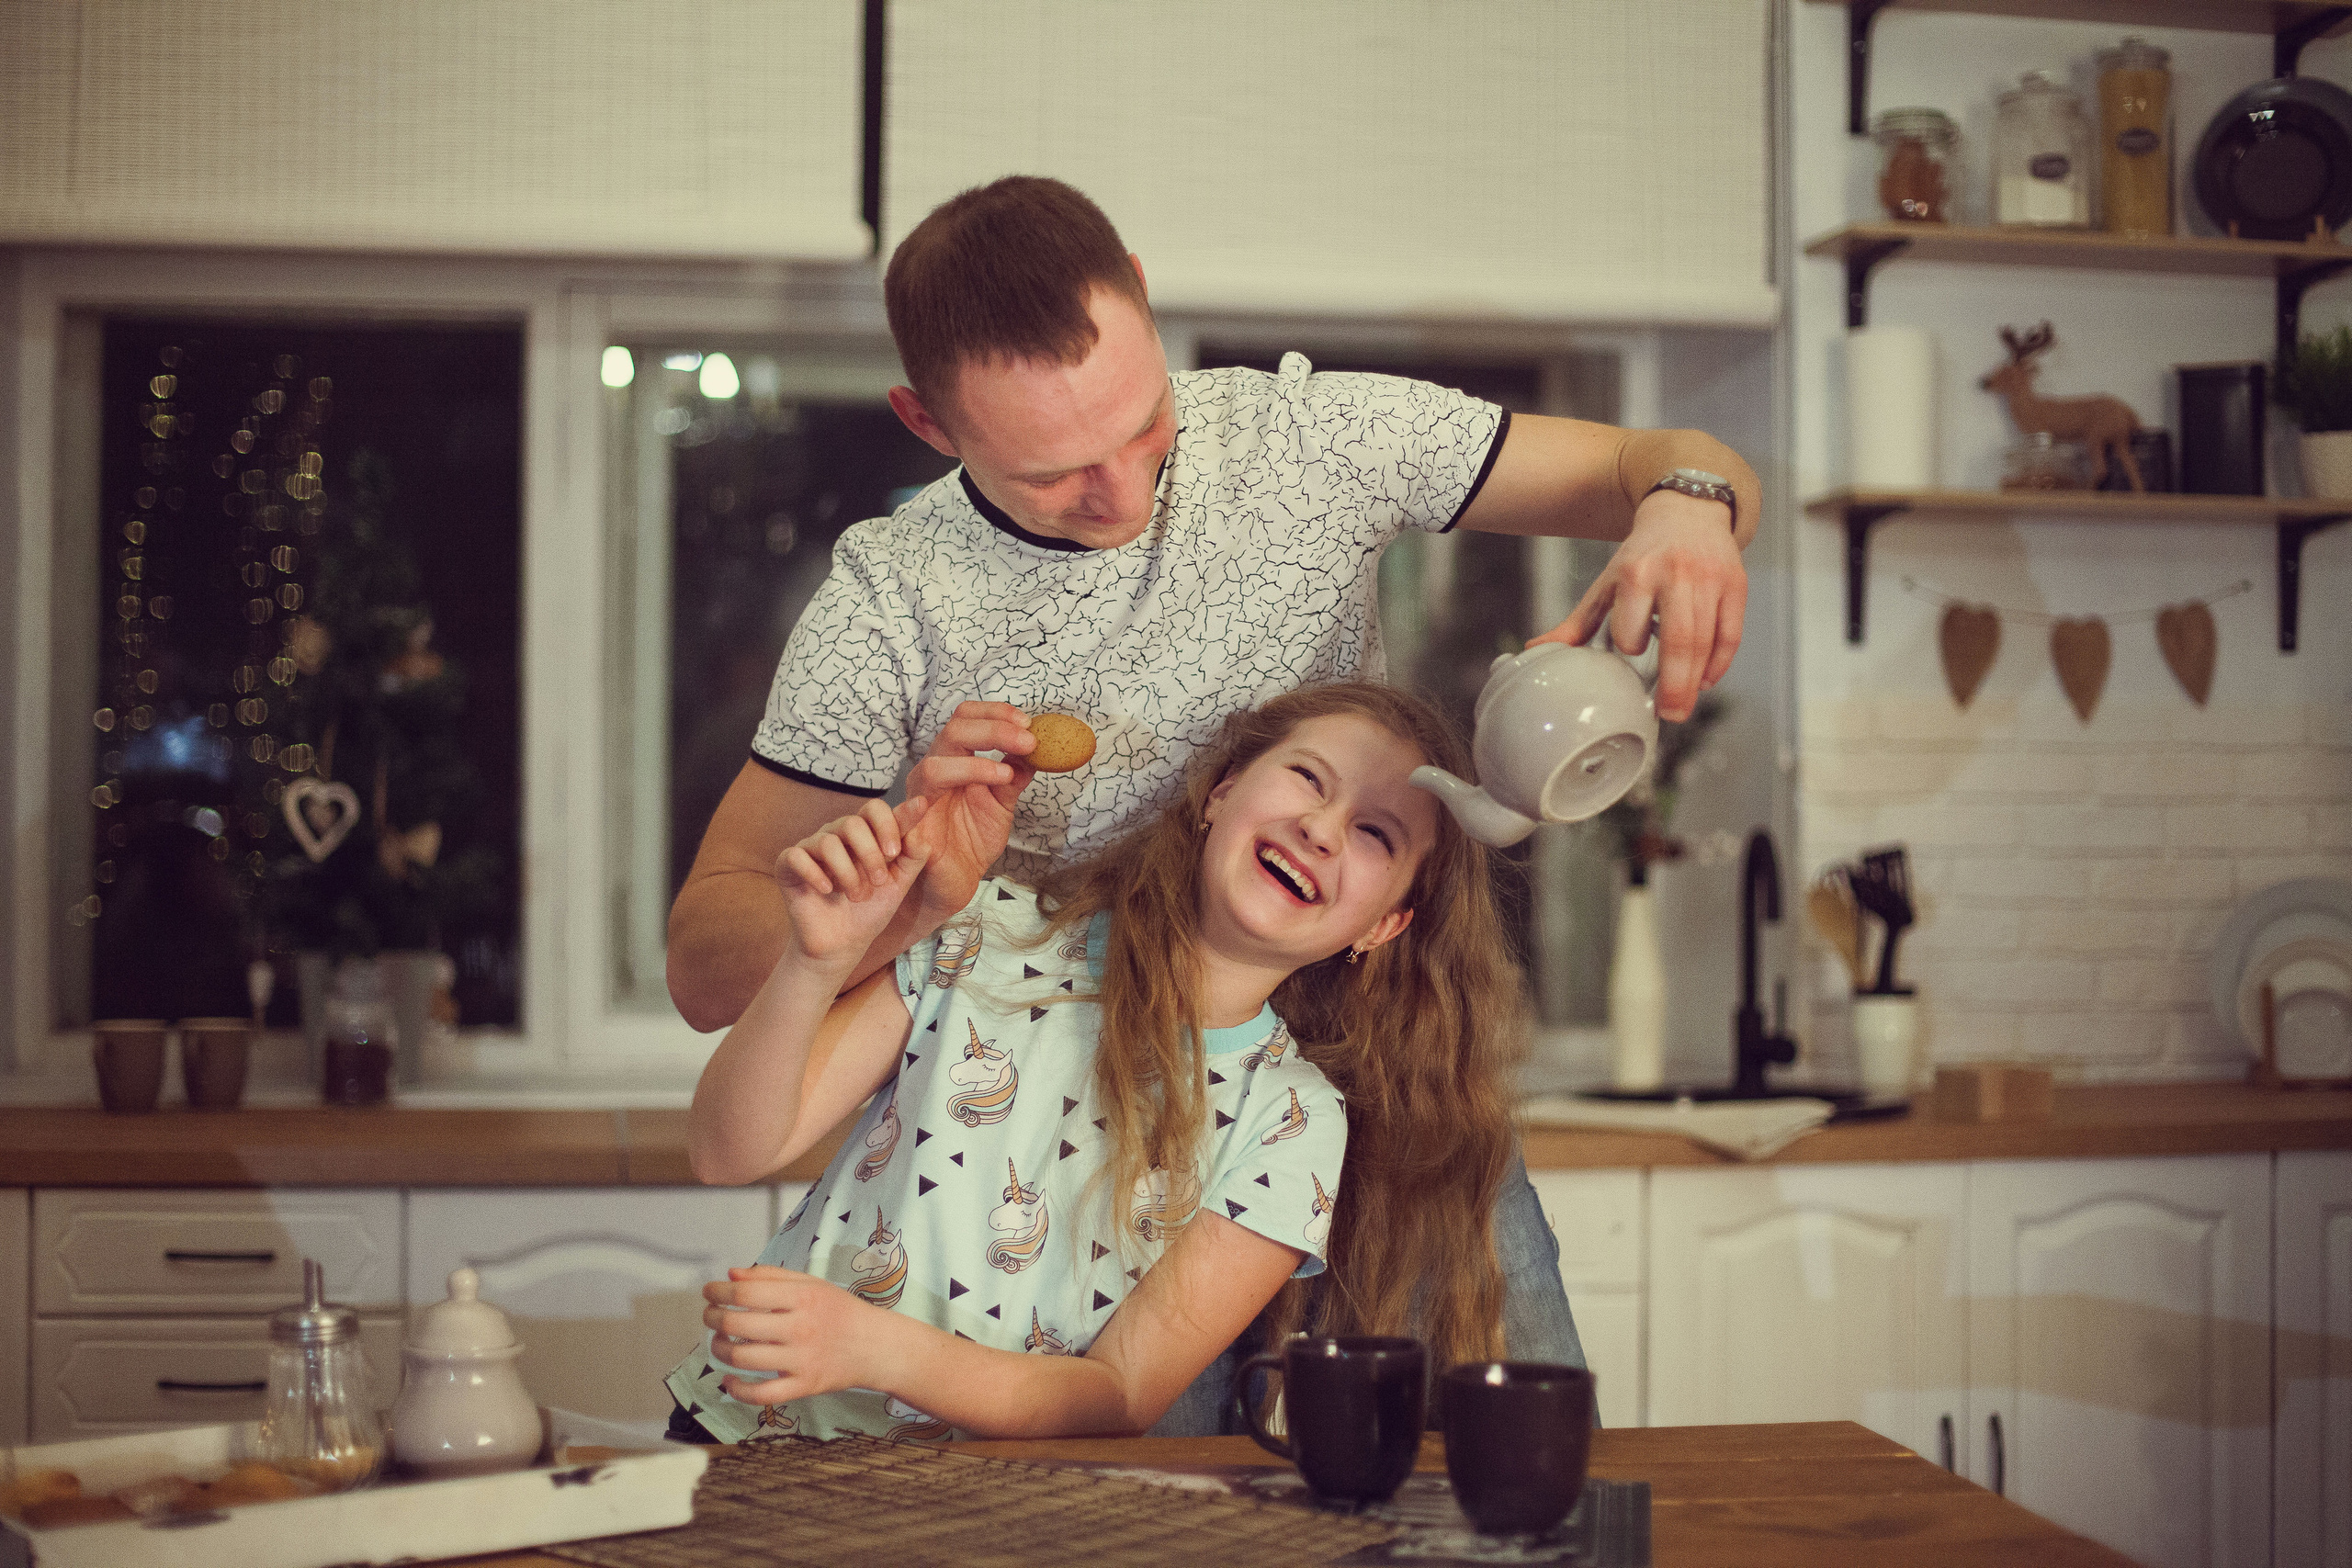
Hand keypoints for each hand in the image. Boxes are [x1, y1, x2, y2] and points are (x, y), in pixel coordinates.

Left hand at [703, 1265, 888, 1404]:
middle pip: (738, 1324)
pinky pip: (761, 1394)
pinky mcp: (804, 1386)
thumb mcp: (812, 1284)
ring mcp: (802, 1360)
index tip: (709, 1292)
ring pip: (743, 1358)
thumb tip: (731, 1274)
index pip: (747, 1292)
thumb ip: (771, 1275)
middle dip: (713, 1318)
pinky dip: (737, 1389)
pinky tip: (729, 1379)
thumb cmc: (840, 1311)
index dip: (719, 1291)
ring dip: (719, 1350)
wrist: (875, 1346)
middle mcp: (801, 1327)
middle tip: (709, 1315)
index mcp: (803, 1297)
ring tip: (719, 1342)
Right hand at [774, 799, 930, 968]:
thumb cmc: (870, 910)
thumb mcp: (899, 883)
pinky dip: (815, 874)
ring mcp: (811, 847)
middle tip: (879, 882)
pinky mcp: (788, 864)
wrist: (843, 944)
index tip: (896, 850)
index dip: (889, 822)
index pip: (875, 809)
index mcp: (864, 833)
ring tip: (855, 895)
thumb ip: (913, 854)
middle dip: (870, 854)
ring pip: (828, 842)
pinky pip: (797, 856)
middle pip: (852, 823)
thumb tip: (920, 822)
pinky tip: (827, 890)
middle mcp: (836, 834)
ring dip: (848, 873)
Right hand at [903, 702, 1036, 923]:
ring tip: (1006, 774)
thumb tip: (1038, 748)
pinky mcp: (912, 829)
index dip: (995, 712)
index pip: (966, 718)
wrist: (955, 882)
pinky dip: (950, 797)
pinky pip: (916, 809)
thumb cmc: (971, 841)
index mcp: (955, 761)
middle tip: (1028, 740)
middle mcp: (934, 772)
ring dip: (975, 765)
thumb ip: (1014, 775)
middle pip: (953, 730)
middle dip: (993, 729)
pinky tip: (979, 795)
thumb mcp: (1002, 803)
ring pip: (934, 765)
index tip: (1027, 721)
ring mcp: (921, 798)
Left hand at [1536, 490, 1746, 720]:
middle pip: (1680, 639)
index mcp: (1637, 573)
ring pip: (1707, 640)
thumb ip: (1578, 621)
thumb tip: (1538, 651)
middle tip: (1670, 714)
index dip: (1632, 644)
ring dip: (1696, 680)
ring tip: (1683, 705)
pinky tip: (1706, 679)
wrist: (1687, 511)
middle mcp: (1676, 575)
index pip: (1634, 626)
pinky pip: (1731, 634)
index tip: (1630, 653)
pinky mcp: (1736, 585)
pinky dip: (1720, 663)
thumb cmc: (1643, 554)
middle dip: (1675, 684)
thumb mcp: (1608, 582)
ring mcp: (1710, 580)